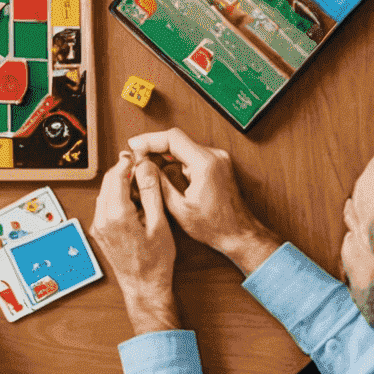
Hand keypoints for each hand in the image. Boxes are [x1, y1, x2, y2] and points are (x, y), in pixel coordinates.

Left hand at [90, 151, 179, 330]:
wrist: (144, 288)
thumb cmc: (155, 262)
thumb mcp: (159, 224)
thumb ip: (151, 193)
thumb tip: (145, 168)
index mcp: (117, 215)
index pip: (117, 176)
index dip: (127, 162)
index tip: (136, 155)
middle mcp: (101, 219)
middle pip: (108, 182)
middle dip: (122, 171)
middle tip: (139, 166)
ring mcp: (98, 226)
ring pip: (105, 193)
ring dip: (119, 184)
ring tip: (139, 186)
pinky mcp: (98, 231)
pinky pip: (104, 205)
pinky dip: (116, 197)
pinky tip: (132, 202)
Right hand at [126, 128, 279, 274]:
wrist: (240, 235)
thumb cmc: (215, 227)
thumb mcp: (179, 208)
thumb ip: (159, 183)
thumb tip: (143, 165)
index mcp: (205, 163)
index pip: (172, 138)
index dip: (149, 140)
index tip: (133, 145)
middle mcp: (214, 156)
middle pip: (177, 140)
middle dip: (154, 148)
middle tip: (137, 159)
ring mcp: (218, 158)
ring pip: (182, 148)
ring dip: (164, 156)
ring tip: (148, 169)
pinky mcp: (217, 164)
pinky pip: (191, 155)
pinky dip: (176, 162)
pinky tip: (165, 174)